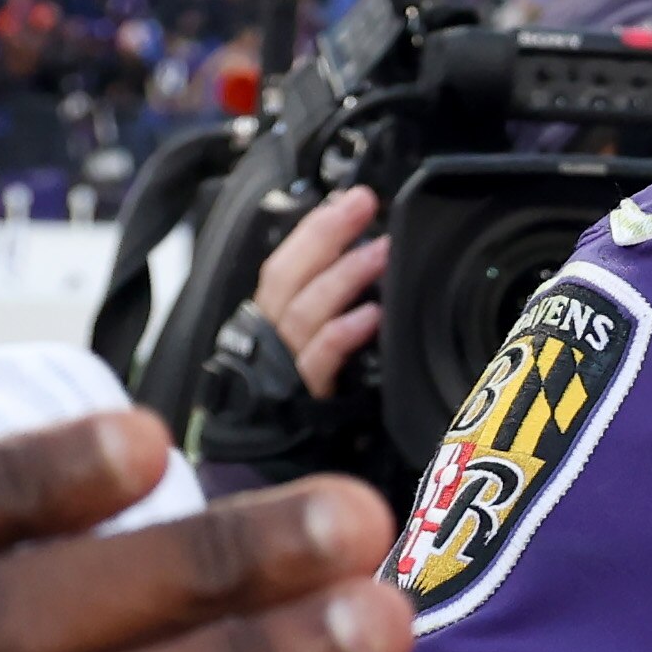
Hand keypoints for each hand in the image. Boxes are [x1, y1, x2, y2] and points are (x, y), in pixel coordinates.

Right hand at [254, 186, 387, 398]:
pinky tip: (371, 314)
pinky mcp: (303, 394)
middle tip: (362, 204)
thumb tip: (363, 250)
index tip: (350, 198)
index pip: (286, 259)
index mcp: (272, 312)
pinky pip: (320, 357)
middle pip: (288, 274)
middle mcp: (271, 331)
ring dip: (344, 276)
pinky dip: (344, 332)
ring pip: (305, 310)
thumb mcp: (308, 332)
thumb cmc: (298, 386)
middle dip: (325, 234)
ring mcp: (285, 361)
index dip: (316, 226)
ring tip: (380, 251)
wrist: (278, 452)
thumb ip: (325, 294)